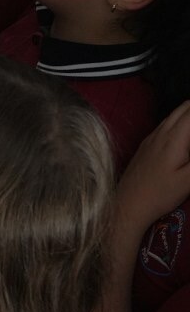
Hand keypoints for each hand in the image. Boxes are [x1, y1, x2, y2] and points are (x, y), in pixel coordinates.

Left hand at [116, 101, 189, 232]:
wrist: (127, 204)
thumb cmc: (159, 194)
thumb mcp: (189, 180)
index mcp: (173, 138)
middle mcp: (160, 133)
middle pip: (183, 108)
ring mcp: (150, 138)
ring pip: (173, 116)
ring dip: (189, 114)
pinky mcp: (146, 146)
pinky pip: (165, 125)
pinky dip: (180, 122)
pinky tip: (186, 135)